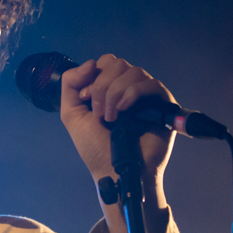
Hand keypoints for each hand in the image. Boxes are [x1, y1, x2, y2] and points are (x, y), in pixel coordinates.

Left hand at [59, 54, 176, 188]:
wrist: (114, 171)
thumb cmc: (96, 147)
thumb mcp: (72, 114)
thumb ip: (70, 85)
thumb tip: (90, 63)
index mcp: (110, 88)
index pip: (105, 62)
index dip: (93, 77)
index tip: (86, 99)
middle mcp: (129, 88)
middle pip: (117, 63)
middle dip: (102, 86)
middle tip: (99, 113)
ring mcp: (146, 96)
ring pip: (133, 71)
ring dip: (115, 93)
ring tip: (112, 118)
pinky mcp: (163, 105)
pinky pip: (151, 84)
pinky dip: (133, 93)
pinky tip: (124, 110)